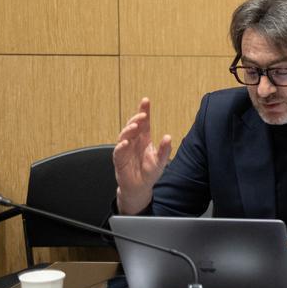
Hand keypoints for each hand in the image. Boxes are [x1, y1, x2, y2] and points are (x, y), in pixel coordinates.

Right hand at [113, 98, 171, 214]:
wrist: (140, 187)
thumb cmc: (150, 172)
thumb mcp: (161, 160)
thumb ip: (164, 150)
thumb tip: (168, 137)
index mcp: (144, 139)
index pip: (143, 122)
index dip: (144, 111)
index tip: (146, 100)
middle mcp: (134, 141)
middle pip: (133, 126)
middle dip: (136, 118)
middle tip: (143, 115)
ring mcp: (125, 149)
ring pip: (124, 135)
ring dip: (129, 130)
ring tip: (135, 125)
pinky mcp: (119, 159)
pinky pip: (118, 151)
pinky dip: (121, 146)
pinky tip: (125, 143)